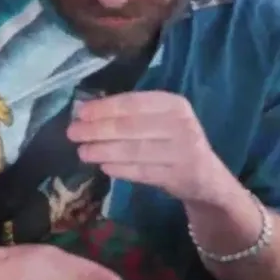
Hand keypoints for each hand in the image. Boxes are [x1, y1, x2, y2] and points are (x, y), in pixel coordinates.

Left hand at [68, 91, 236, 206]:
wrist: (206, 176)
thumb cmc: (171, 140)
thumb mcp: (159, 120)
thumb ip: (130, 114)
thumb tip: (86, 112)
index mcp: (174, 104)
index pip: (134, 103)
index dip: (104, 108)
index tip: (80, 113)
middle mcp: (182, 125)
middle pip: (131, 127)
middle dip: (98, 130)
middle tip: (73, 133)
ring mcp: (183, 151)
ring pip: (135, 150)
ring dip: (104, 151)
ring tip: (82, 152)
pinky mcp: (180, 176)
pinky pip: (143, 172)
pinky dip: (121, 169)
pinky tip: (103, 167)